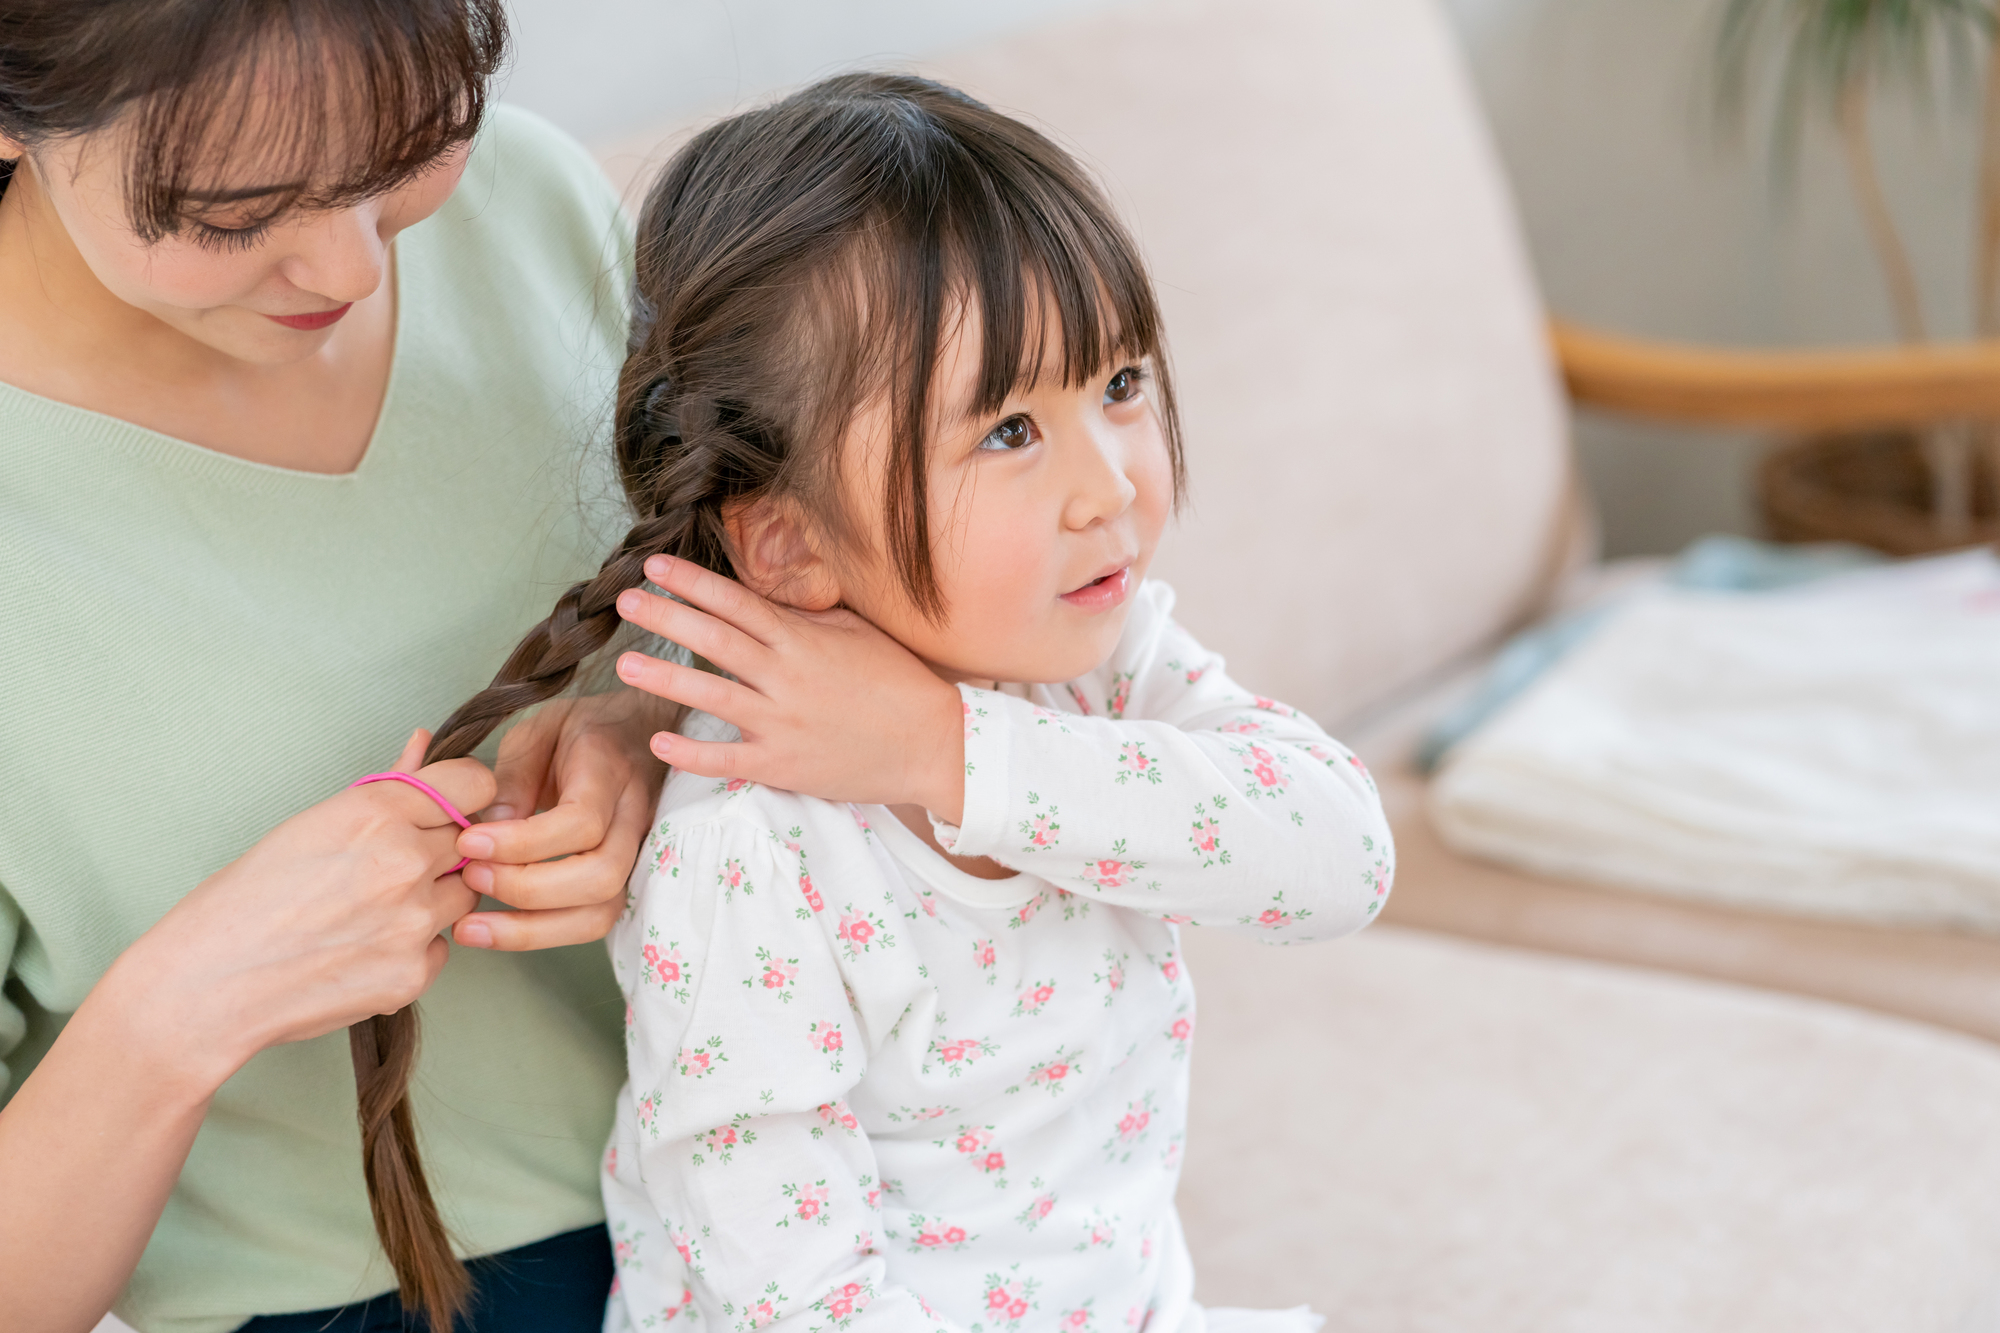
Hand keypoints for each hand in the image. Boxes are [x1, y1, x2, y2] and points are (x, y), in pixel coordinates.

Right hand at [109, 729, 490, 1091]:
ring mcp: (415, 920)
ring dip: (433, 898)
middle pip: (472, 841)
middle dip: (441, 850)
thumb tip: (424, 743)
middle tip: (390, 870)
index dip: (466, 796)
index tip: (453, 808)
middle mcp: (405, 861)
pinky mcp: (414, 972)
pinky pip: (440, 948)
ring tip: (372, 910)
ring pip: (462, 895)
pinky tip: (364, 948)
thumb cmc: (246, 898)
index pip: (474, 784)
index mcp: (377, 812)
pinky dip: (414, 947)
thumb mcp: (312, 824)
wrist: (209, 983)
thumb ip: (386, 788)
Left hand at [449, 689, 670, 950]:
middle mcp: (634, 818)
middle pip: (601, 876)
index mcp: (610, 770)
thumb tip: (490, 826)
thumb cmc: (579, 731)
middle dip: (528, 889)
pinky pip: (591, 921)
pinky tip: (495, 930)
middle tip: (470, 876)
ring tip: (471, 926)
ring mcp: (636, 854)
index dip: (523, 842)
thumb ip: (514, 775)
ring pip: (602, 911)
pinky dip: (541, 934)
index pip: (582, 822)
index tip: (468, 842)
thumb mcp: (538, 731)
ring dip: (532, 929)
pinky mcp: (624, 880)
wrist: (635, 734)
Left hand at [611, 553, 967, 820]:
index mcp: (803, 640)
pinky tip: (662, 741)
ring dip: (666, 679)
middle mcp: (786, 677)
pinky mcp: (784, 766)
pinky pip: (729, 759)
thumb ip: (807, 616)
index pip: (736, 603)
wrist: (934, 744)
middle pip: (714, 640)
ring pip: (713, 696)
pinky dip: (694, 753)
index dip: (692, 582)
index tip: (654, 565)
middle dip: (665, 617)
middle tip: (623, 600)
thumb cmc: (898, 681)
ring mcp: (782, 723)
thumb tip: (762, 595)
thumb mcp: (857, 632)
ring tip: (624, 666)